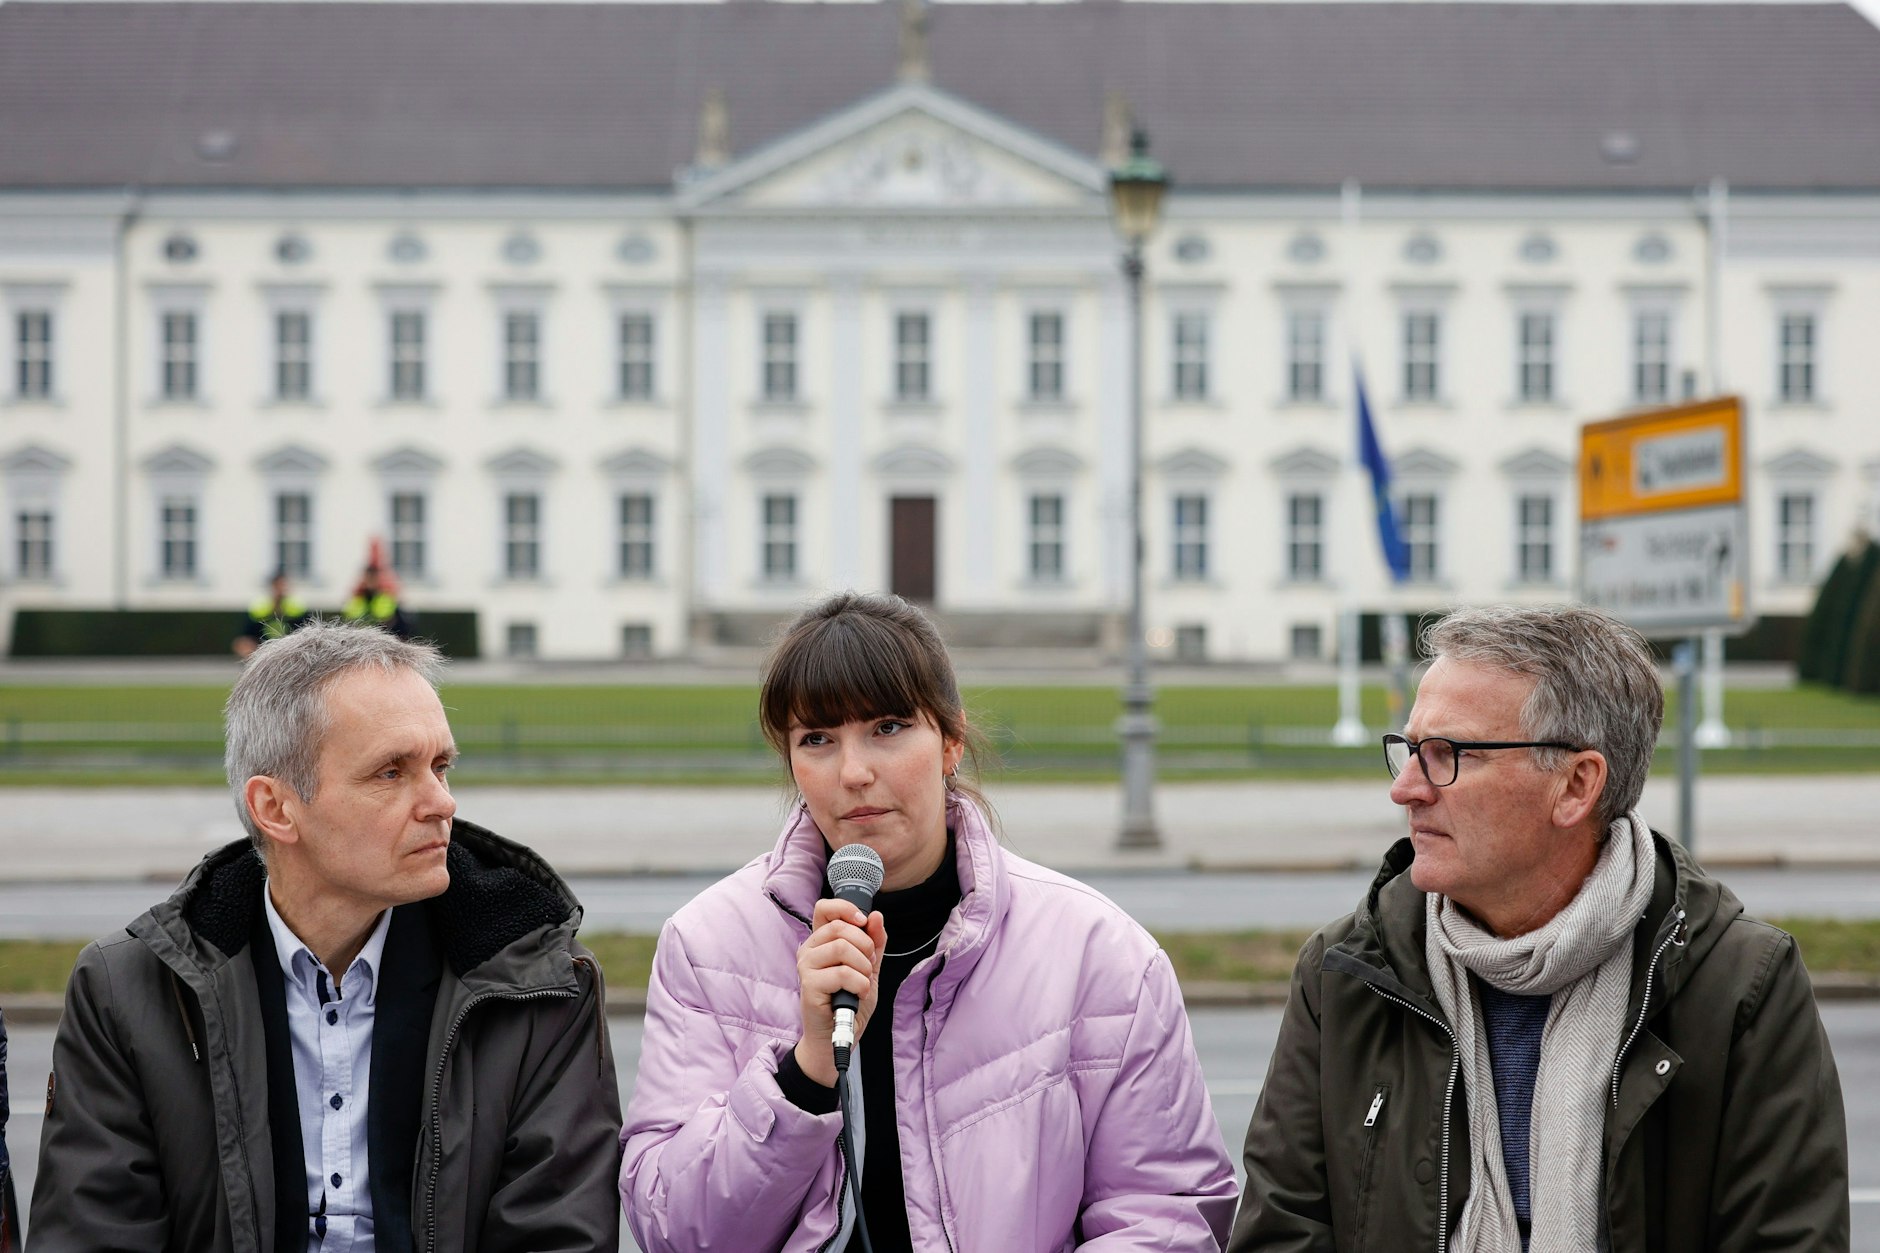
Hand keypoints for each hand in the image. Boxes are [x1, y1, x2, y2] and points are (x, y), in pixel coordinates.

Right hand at [793, 897, 887, 1087]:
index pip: (824, 908)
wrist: (840, 1034)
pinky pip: (843, 973)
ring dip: (863, 966)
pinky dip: (859, 984)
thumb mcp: (869, 967)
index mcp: (821, 941)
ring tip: (863, 982)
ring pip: (841, 947)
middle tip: (869, 964)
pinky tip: (858, 994)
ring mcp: (806, 967)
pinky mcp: (809, 986)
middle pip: (839, 926)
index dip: (845, 908)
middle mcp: (809, 950)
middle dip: (865, 944)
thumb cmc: (850, 1001)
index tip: (863, 922)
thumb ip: (874, 942)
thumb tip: (876, 916)